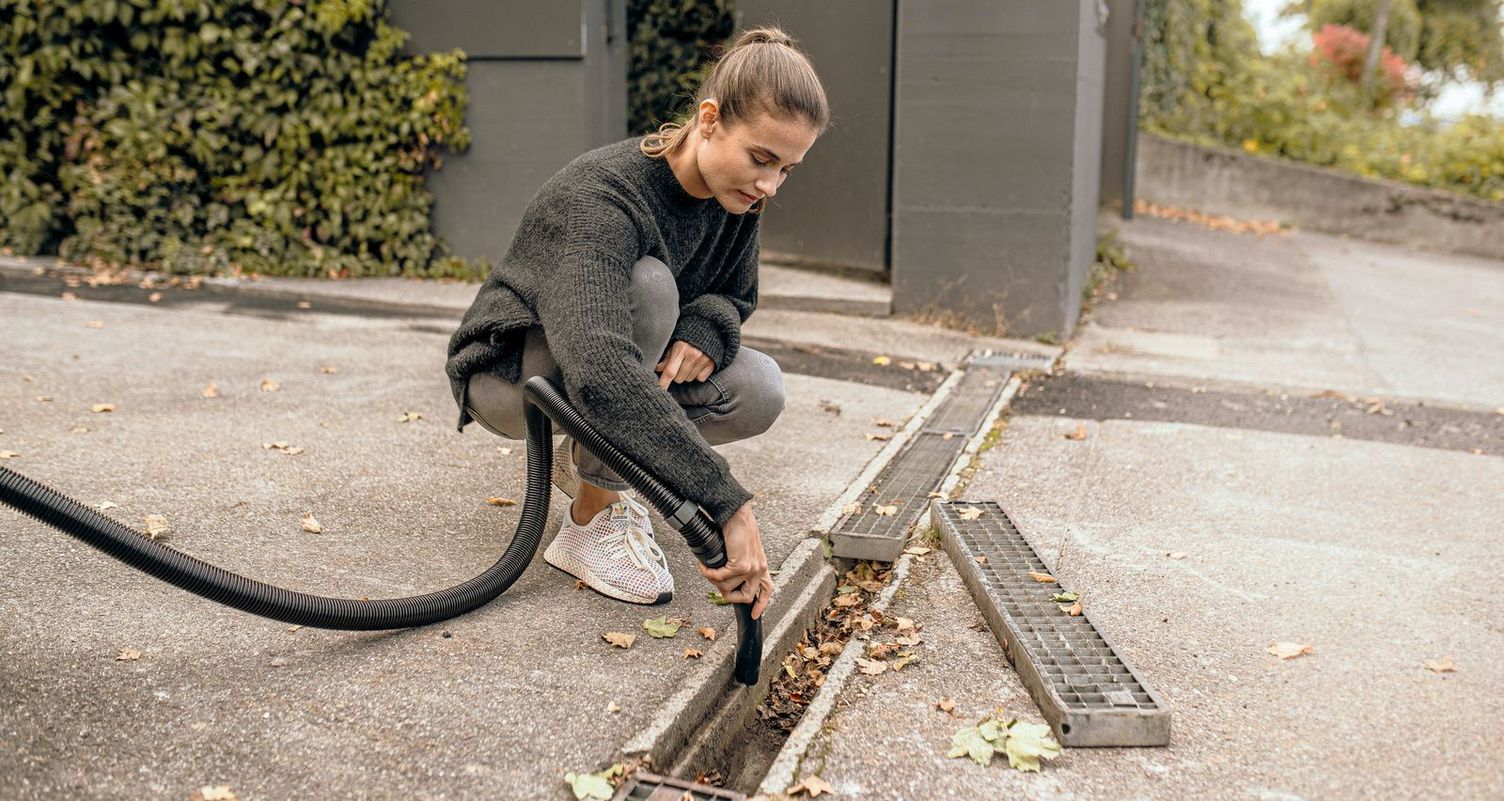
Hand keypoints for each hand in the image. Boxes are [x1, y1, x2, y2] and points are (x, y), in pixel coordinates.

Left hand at [655, 340, 714, 389]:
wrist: (709, 328)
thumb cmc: (688, 335)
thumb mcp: (675, 342)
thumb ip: (667, 356)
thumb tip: (658, 369)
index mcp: (681, 348)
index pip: (670, 371)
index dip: (663, 382)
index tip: (659, 390)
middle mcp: (693, 355)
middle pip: (678, 378)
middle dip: (676, 375)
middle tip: (679, 364)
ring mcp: (703, 360)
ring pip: (689, 379)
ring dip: (686, 375)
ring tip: (689, 363)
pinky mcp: (712, 364)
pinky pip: (700, 378)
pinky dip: (698, 374)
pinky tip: (698, 365)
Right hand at [698, 502, 772, 619]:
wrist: (735, 513)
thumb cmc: (735, 528)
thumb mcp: (741, 549)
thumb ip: (740, 563)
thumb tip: (726, 577)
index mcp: (760, 565)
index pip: (767, 589)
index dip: (761, 604)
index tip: (754, 614)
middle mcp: (759, 568)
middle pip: (745, 597)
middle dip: (726, 594)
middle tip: (715, 584)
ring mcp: (752, 568)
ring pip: (728, 589)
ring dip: (713, 580)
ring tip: (707, 569)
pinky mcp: (742, 565)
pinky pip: (720, 578)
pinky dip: (708, 573)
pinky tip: (703, 565)